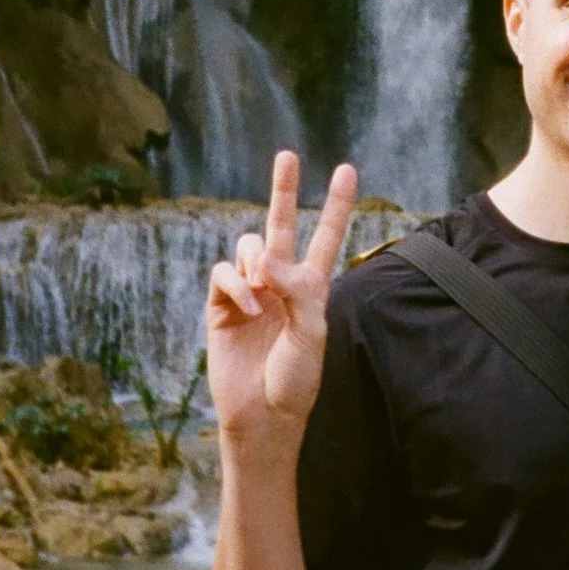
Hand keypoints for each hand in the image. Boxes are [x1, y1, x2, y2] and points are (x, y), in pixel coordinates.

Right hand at [206, 152, 357, 448]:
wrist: (263, 416)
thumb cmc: (296, 381)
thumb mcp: (311, 334)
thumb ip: (296, 291)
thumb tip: (266, 260)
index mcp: (312, 287)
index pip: (327, 237)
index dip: (337, 205)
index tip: (347, 169)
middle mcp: (281, 282)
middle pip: (281, 224)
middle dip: (283, 189)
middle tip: (287, 154)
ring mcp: (249, 292)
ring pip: (248, 247)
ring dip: (256, 261)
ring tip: (263, 292)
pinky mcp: (221, 306)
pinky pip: (223, 274)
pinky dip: (235, 285)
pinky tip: (248, 307)